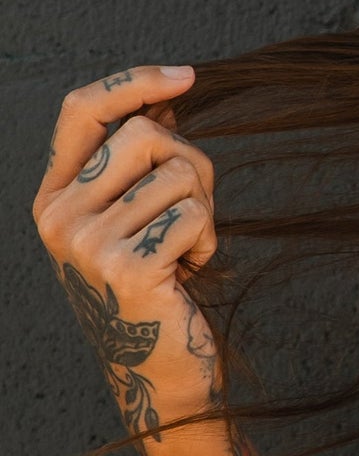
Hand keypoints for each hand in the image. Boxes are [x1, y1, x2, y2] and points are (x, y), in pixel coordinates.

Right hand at [32, 65, 221, 434]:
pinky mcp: (129, 267)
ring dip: (204, 210)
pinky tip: (193, 273)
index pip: (81, 110)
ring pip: (178, 173)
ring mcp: (89, 243)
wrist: (161, 379)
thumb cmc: (156, 296)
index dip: (134, 81)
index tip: (188, 76)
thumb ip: (138, 165)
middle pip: (144, 134)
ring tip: (188, 252)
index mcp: (52, 199)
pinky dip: (209, 240)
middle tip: (197, 212)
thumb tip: (168, 97)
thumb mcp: (133, 222)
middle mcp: (59, 217)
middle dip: (192, 162)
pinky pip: (193, 215)